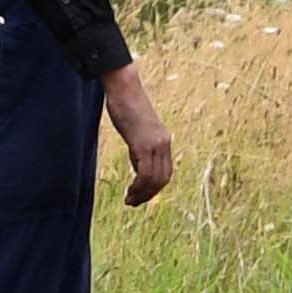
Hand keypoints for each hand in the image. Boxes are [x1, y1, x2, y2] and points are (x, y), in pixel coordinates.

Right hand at [101, 65, 177, 207]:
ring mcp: (155, 144)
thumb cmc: (128, 107)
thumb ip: (141, 148)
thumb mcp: (138, 132)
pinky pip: (145, 173)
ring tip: (130, 201)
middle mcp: (164, 143)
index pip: (166, 171)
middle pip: (164, 178)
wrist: (125, 89)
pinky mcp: (143, 144)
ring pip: (155, 179)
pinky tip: (130, 192)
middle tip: (134, 203)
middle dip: (150, 194)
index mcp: (164, 140)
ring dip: (143, 194)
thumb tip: (140, 166)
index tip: (141, 195)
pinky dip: (139, 187)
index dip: (155, 188)